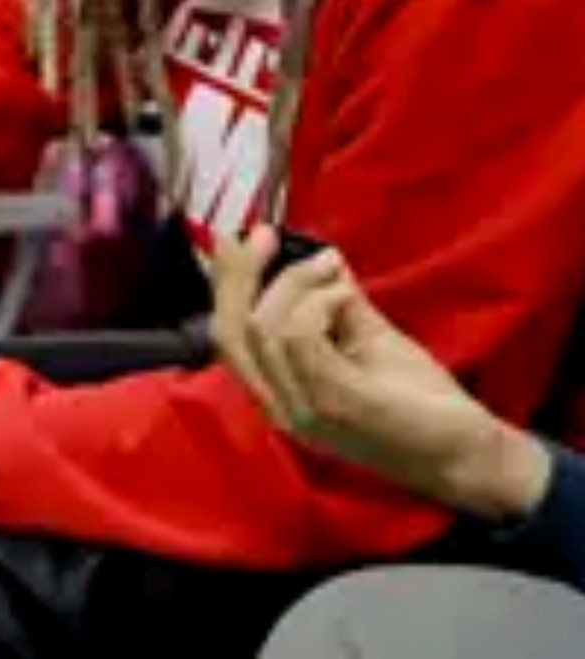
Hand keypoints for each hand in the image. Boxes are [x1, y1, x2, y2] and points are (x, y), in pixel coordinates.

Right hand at [210, 226, 550, 519]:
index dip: (228, 279)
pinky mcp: (334, 402)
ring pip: (264, 326)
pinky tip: (346, 299)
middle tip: (270, 238)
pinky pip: (300, 336)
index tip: (253, 237)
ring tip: (334, 276)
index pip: (225, 333)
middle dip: (243, 273)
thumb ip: (337, 303)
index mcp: (279, 392)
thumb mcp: (369, 340)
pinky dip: (318, 302)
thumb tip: (320, 256)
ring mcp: (304, 408)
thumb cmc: (420, 404)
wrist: (468, 456)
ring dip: (296, 284)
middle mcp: (279, 405)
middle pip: (230, 329)